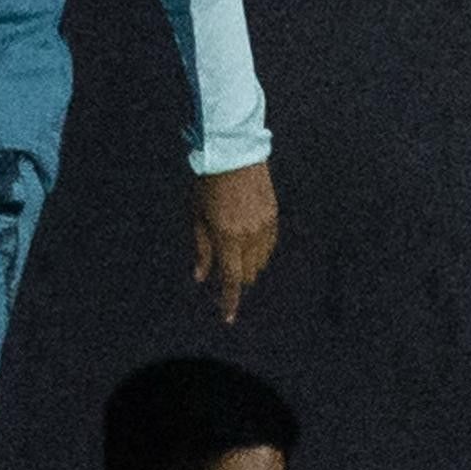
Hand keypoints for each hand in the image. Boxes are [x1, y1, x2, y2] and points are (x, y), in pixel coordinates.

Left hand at [191, 157, 278, 322]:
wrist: (234, 151)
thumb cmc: (208, 183)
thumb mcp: (197, 217)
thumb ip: (201, 249)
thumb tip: (200, 276)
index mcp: (228, 237)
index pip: (231, 279)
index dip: (229, 301)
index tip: (228, 318)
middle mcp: (250, 235)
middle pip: (248, 273)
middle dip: (237, 281)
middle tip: (225, 279)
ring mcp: (265, 224)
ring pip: (261, 260)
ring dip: (249, 267)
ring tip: (236, 262)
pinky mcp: (274, 214)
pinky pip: (270, 244)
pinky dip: (259, 252)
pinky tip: (250, 249)